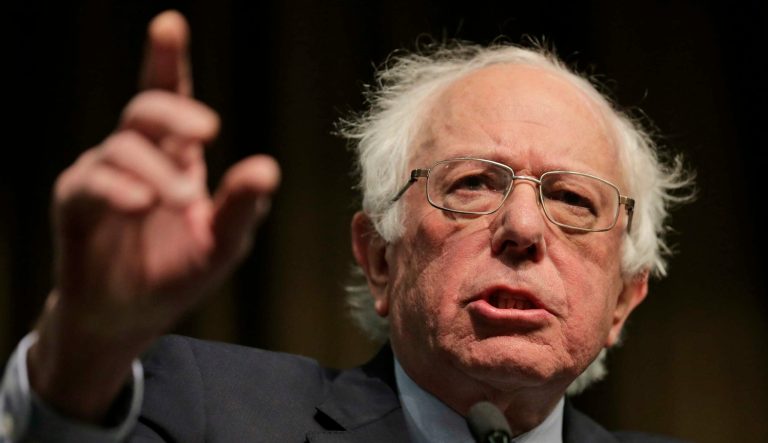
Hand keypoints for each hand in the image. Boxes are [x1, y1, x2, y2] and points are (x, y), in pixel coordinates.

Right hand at [28, 10, 279, 421]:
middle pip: (146, 108)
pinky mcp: (76, 204)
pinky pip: (91, 184)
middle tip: (207, 130)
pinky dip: (118, 190)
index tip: (169, 24)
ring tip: (181, 199)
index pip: (171, 99)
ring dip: (156, 170)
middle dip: (174, 109)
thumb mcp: (221, 242)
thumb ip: (241, 207)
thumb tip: (269, 168)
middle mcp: (137, 157)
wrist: (129, 317)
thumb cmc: (176, 272)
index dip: (167, 60)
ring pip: (123, 146)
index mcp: (175, 157)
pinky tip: (142, 204)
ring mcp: (103, 176)